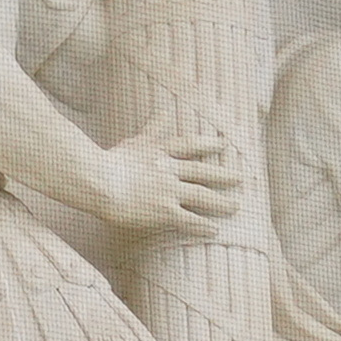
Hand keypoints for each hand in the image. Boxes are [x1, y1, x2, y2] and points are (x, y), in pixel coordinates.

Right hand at [91, 130, 246, 235]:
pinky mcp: (164, 211)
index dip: (208, 144)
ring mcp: (169, 191)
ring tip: (236, 206)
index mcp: (159, 152)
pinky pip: (189, 220)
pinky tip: (215, 229)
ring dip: (221, 202)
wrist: (99, 181)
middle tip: (242, 178)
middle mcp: (169, 169)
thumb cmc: (108, 162)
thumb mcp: (133, 140)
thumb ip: (152, 128)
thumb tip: (164, 111)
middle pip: (203, 172)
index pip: (189, 145)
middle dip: (224, 175)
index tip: (223, 144)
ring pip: (202, 196)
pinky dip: (203, 225)